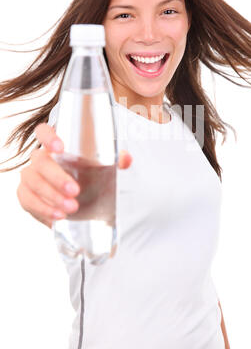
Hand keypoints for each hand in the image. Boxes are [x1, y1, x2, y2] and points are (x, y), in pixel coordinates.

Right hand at [17, 123, 131, 227]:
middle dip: (56, 177)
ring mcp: (31, 176)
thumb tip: (126, 158)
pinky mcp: (26, 195)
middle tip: (75, 191)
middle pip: (39, 161)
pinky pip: (26, 200)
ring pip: (32, 181)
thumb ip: (118, 162)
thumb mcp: (109, 171)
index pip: (43, 131)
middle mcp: (41, 158)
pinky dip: (42, 208)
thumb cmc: (95, 181)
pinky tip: (58, 216)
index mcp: (57, 146)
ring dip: (51, 196)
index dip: (48, 137)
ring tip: (71, 208)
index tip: (60, 148)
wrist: (90, 206)